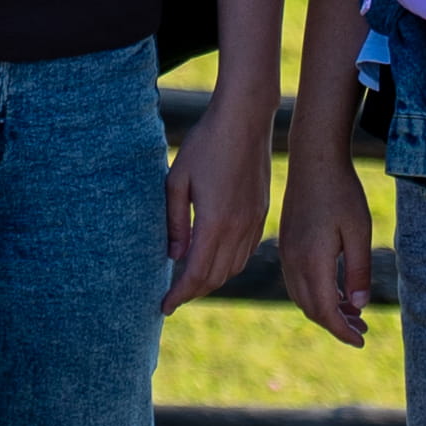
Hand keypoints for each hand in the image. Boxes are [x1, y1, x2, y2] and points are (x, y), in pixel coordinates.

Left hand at [160, 89, 273, 313]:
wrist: (246, 119)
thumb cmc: (206, 144)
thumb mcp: (177, 180)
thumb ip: (174, 222)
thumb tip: (173, 256)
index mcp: (215, 222)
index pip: (197, 274)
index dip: (179, 294)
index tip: (164, 306)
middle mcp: (239, 228)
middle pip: (216, 277)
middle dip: (193, 292)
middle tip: (172, 297)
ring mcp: (253, 221)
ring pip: (233, 267)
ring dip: (212, 280)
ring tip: (190, 282)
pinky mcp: (260, 212)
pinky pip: (246, 251)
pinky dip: (228, 264)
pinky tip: (214, 259)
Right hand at [274, 161, 381, 348]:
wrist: (314, 158)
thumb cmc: (342, 192)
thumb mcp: (359, 232)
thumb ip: (359, 271)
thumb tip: (358, 306)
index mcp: (311, 260)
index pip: (324, 310)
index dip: (342, 331)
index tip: (361, 341)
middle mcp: (293, 261)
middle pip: (311, 308)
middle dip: (336, 324)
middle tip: (363, 330)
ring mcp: (287, 252)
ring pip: (302, 297)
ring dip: (325, 310)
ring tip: (354, 313)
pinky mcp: (287, 244)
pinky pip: (298, 281)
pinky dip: (316, 294)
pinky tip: (336, 291)